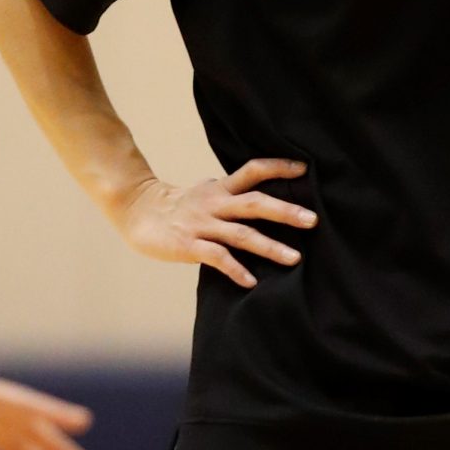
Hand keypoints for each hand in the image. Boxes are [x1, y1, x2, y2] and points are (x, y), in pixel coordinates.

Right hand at [113, 157, 316, 290]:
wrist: (137, 212)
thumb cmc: (177, 207)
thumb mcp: (206, 192)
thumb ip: (231, 192)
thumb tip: (258, 192)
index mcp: (221, 189)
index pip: (253, 170)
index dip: (278, 167)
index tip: (305, 168)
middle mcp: (215, 204)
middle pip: (255, 203)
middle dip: (285, 211)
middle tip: (312, 220)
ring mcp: (203, 225)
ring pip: (241, 234)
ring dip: (270, 247)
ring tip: (294, 259)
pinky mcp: (190, 245)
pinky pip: (217, 258)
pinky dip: (236, 270)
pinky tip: (251, 282)